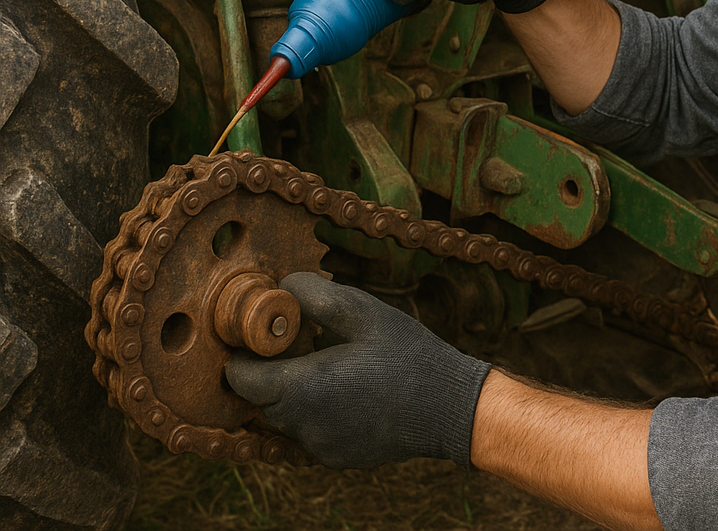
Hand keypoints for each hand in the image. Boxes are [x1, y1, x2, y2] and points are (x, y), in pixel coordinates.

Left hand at [225, 272, 490, 468]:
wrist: (449, 407)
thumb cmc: (407, 354)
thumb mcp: (362, 311)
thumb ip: (315, 295)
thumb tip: (282, 287)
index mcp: (303, 388)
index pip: (240, 378)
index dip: (245, 353)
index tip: (264, 334)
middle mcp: (303, 426)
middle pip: (260, 398)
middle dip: (271, 369)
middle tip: (301, 341)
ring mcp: (319, 447)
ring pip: (285, 416)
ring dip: (294, 390)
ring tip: (329, 362)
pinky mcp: (336, 457)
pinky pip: (310, 431)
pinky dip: (316, 410)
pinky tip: (348, 388)